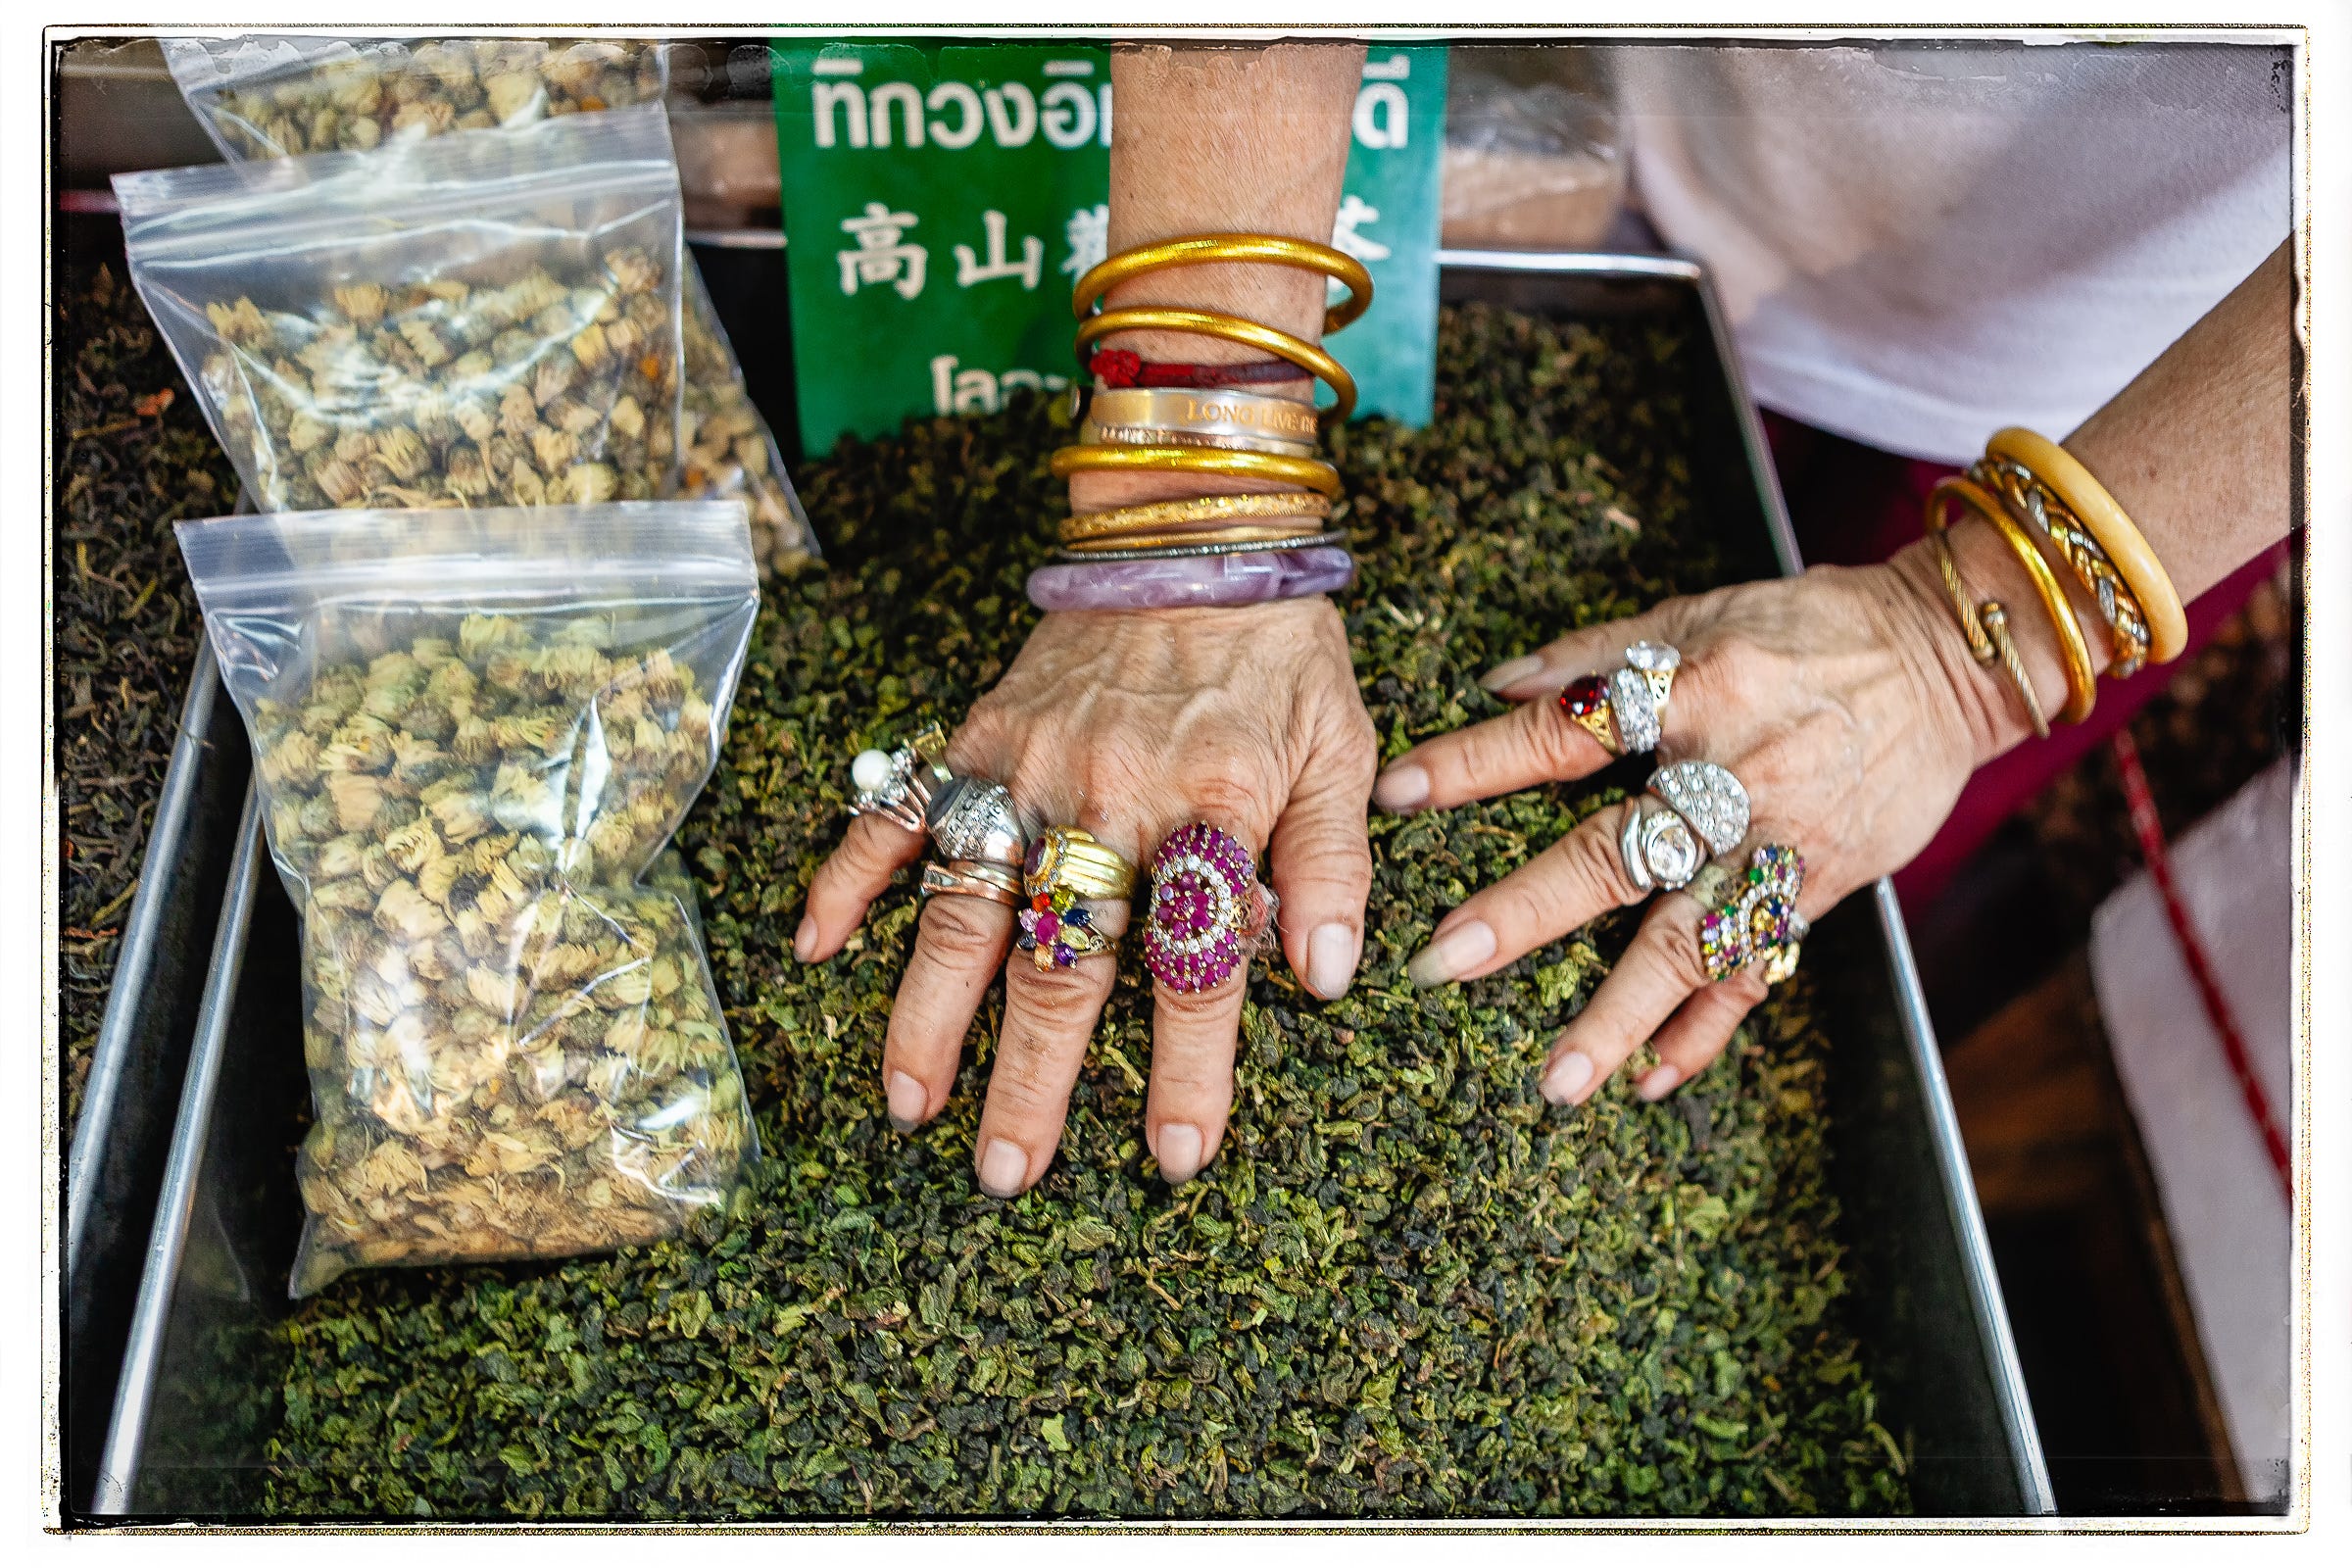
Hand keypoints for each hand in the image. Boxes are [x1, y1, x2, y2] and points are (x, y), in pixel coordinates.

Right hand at [797, 598, 1377, 1195]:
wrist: (1198, 533)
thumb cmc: (1280, 655)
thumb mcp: (1343, 748)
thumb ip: (1333, 863)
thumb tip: (1324, 978)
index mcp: (1213, 807)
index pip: (1198, 960)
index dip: (1188, 1065)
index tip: (1172, 1155)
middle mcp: (1112, 796)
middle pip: (1065, 959)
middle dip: (1031, 1077)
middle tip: (1004, 1172)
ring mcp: (1031, 765)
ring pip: (969, 904)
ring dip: (930, 1010)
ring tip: (907, 1102)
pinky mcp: (979, 732)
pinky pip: (901, 807)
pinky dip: (849, 873)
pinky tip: (811, 946)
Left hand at [1371, 543, 2025, 1107]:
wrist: (1950, 659)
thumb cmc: (1811, 627)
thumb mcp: (1700, 609)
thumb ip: (1596, 653)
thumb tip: (1494, 685)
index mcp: (1693, 689)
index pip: (1566, 730)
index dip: (1479, 761)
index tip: (1397, 795)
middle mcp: (1736, 773)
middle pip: (1619, 853)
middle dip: (1528, 912)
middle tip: (1445, 961)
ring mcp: (1783, 843)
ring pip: (1692, 941)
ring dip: (1622, 1016)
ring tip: (1558, 1082)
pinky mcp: (1823, 887)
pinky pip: (1759, 971)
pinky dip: (1707, 1032)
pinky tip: (1651, 1082)